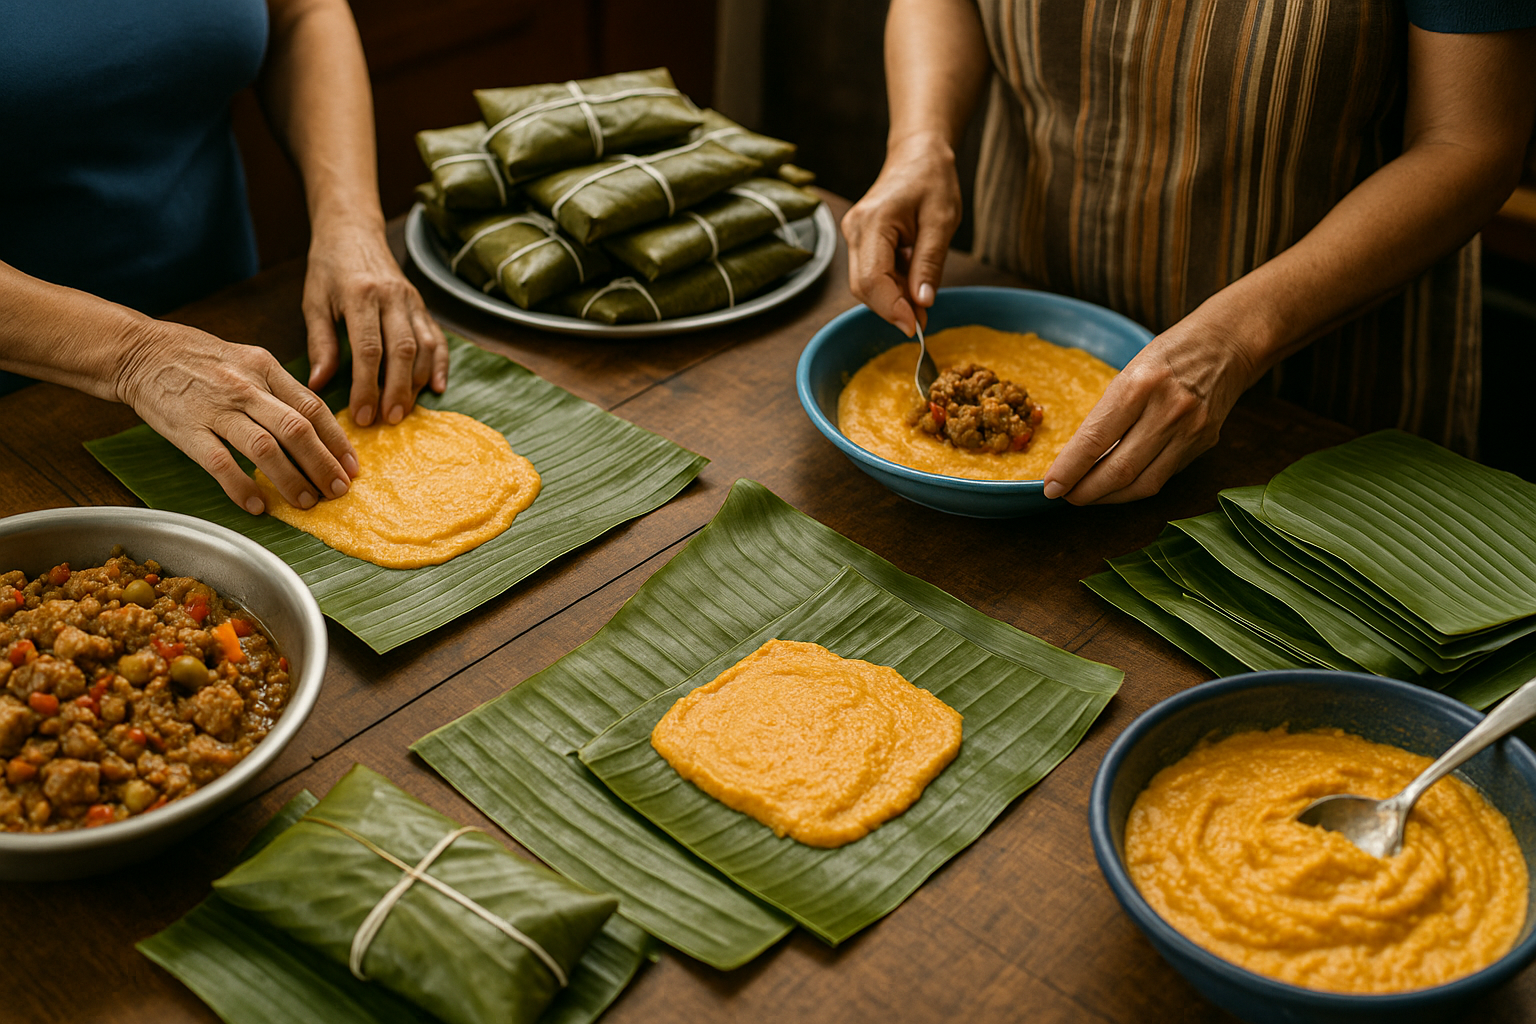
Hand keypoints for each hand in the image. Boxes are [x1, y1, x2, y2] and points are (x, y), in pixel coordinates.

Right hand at [115, 319, 358, 514]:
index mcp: (265, 368)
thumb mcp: (247, 359)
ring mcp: (216, 409)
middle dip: (323, 464)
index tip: (351, 466)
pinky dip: (242, 487)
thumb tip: (315, 423)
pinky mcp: (188, 429)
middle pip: (296, 429)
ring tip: (306, 502)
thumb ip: (280, 387)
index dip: (337, 440)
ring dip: (291, 479)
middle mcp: (246, 388)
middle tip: (338, 490)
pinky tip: (258, 504)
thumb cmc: (199, 360)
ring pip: (265, 448)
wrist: (140, 352)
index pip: (312, 407)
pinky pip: (220, 463)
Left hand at [300, 217, 447, 426]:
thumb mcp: (314, 302)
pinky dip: (439, 364)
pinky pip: (437, 338)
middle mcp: (392, 297)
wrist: (354, 232)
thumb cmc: (329, 269)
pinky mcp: (423, 305)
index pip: (369, 349)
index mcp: (361, 295)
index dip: (367, 386)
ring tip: (404, 411)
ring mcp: (412, 300)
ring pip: (423, 347)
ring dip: (416, 382)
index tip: (362, 415)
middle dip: (397, 390)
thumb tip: (318, 385)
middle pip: (402, 351)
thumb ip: (320, 344)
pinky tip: (436, 388)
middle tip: (388, 420)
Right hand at [842, 132, 962, 335]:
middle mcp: (855, 229)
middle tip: (922, 322)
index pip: (873, 279)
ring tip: (921, 302)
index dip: (892, 309)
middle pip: (863, 287)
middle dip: (892, 309)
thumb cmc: (932, 180)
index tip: (915, 328)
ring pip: (865, 285)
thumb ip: (930, 263)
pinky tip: (912, 284)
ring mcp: (853, 235)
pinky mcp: (860, 241)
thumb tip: (922, 303)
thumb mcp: (942, 221)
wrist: (917, 155)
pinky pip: (871, 274)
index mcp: (873, 221)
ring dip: (892, 300)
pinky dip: (891, 287)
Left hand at [1042, 311, 1263, 504]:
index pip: (1096, 439)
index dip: (1070, 469)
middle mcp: (1168, 410)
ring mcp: (1190, 431)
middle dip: (1086, 492)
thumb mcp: (1129, 371)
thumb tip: (1076, 458)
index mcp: (1140, 385)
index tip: (1051, 486)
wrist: (1226, 345)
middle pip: (1119, 470)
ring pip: (1143, 484)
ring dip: (1109, 497)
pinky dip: (1135, 486)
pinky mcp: (1203, 444)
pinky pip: (1163, 476)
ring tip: (1087, 496)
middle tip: (1065, 496)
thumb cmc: (1167, 355)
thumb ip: (1107, 414)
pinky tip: (1118, 485)